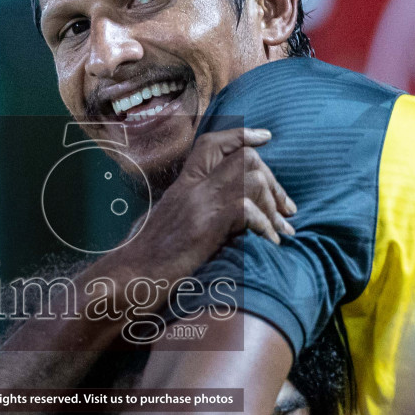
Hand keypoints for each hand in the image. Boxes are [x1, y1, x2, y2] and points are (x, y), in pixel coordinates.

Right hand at [105, 126, 294, 288]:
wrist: (127, 279)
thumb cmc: (147, 262)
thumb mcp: (170, 226)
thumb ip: (192, 212)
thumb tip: (220, 216)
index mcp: (183, 186)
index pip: (212, 143)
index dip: (243, 135)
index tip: (266, 137)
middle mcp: (190, 188)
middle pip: (244, 157)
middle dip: (274, 180)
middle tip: (287, 209)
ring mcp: (197, 204)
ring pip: (251, 177)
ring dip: (273, 203)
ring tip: (281, 231)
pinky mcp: (204, 226)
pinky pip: (247, 208)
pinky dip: (265, 226)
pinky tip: (269, 244)